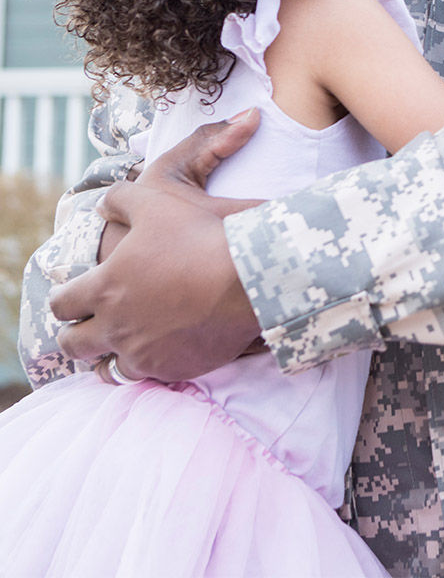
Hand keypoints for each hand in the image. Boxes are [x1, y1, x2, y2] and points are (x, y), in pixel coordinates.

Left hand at [50, 110, 264, 381]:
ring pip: (108, 370)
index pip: (61, 303)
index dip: (64, 299)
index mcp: (105, 288)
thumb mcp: (156, 203)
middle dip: (76, 335)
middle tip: (89, 327)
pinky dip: (151, 365)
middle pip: (74, 344)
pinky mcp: (174, 368)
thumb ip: (121, 200)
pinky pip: (149, 377)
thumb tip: (103, 205)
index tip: (75, 297)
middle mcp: (116, 327)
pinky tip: (163, 352)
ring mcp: (144, 353)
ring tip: (121, 348)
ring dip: (109, 358)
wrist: (248, 277)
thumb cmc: (199, 236)